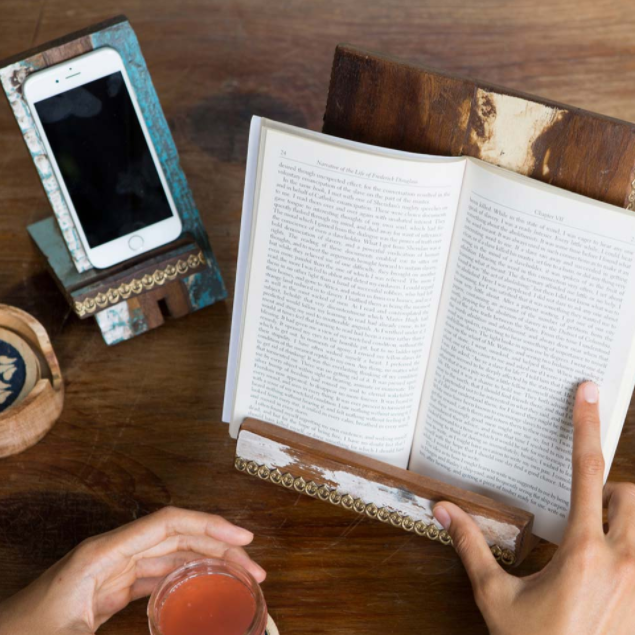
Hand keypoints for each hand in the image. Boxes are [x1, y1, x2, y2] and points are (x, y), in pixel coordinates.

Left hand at [0, 507, 265, 634]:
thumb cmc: (27, 633)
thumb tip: (178, 634)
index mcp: (105, 552)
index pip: (169, 523)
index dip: (210, 525)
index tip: (243, 540)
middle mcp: (114, 552)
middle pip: (178, 535)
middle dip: (219, 545)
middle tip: (254, 568)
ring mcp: (113, 569)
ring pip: (171, 553)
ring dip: (206, 560)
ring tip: (239, 576)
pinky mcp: (111, 588)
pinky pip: (158, 573)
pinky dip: (185, 576)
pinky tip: (203, 584)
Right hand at [433, 382, 634, 634]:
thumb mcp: (497, 596)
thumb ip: (472, 546)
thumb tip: (443, 510)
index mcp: (582, 551)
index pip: (586, 471)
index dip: (584, 426)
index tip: (588, 393)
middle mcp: (624, 560)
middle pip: (630, 491)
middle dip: (610, 490)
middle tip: (587, 511)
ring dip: (627, 518)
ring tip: (601, 540)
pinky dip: (631, 546)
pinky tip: (612, 573)